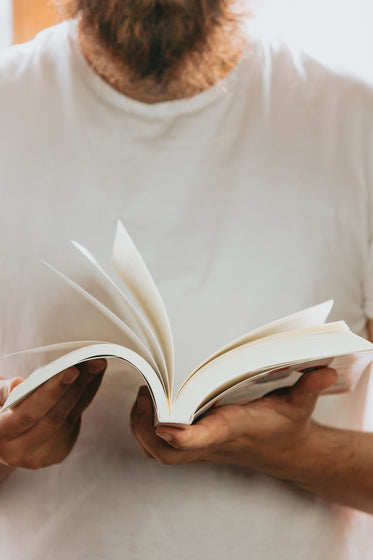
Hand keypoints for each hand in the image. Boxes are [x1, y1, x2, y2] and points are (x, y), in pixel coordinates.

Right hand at [0, 358, 105, 473]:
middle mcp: (16, 453)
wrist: (3, 434)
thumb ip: (4, 391)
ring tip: (96, 365)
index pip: (28, 414)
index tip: (72, 371)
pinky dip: (85, 398)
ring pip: (68, 421)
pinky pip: (75, 423)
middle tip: (94, 362)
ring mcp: (39, 457)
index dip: (52, 392)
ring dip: (86, 390)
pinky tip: (93, 378)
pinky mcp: (56, 454)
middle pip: (54, 418)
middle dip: (76, 387)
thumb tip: (18, 384)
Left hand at [130, 368, 337, 477]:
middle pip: (168, 452)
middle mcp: (213, 443)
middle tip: (142, 391)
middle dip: (146, 427)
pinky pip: (163, 450)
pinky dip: (147, 435)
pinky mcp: (198, 447)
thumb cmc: (287, 424)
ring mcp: (202, 448)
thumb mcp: (300, 404)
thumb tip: (326, 370)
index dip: (183, 435)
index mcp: (233, 429)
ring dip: (141, 430)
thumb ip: (310, 386)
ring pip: (160, 453)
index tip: (163, 421)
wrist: (286, 451)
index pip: (204, 438)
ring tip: (140, 396)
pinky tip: (147, 410)